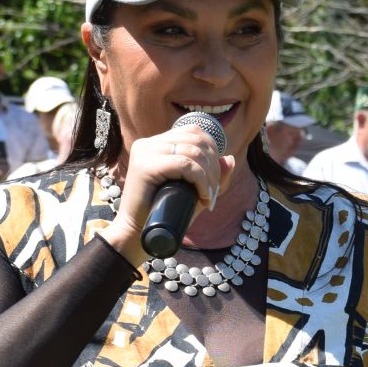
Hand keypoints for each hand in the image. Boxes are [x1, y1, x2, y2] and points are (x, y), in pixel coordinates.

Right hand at [103, 123, 237, 265]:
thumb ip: (211, 175)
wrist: (138, 235)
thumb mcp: (194, 192)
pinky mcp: (144, 166)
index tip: (213, 178)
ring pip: (193, 152)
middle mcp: (148, 144)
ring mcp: (145, 153)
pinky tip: (202, 197)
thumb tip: (230, 158)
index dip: (212, 150)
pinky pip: (184, 165)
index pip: (193, 131)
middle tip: (213, 191)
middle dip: (213, 166)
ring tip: (208, 196)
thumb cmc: (166, 215)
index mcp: (156, 144)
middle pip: (196, 140)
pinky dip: (200, 181)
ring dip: (209, 176)